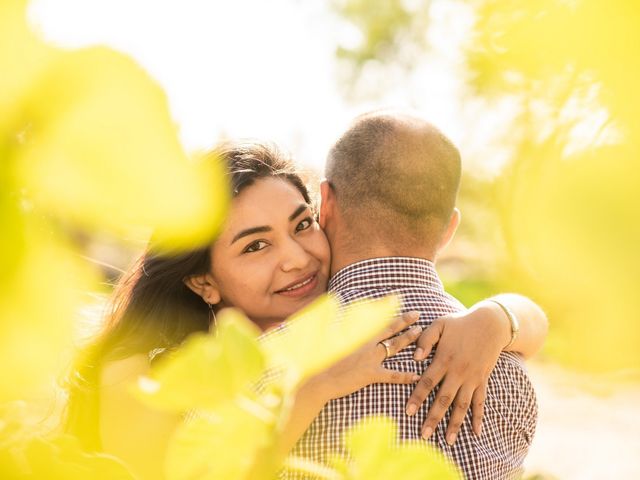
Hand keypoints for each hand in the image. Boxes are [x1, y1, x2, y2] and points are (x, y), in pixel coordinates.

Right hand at [309, 311, 422, 401]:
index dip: (388, 308)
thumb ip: (334, 323)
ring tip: (421, 334)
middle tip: (418, 315)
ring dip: (409, 339)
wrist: (317, 378)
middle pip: (390, 329)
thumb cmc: (319, 358)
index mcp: (356, 333)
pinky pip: (392, 375)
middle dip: (405, 321)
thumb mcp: (325, 336)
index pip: (375, 317)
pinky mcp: (371, 374)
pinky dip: (406, 376)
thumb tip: (332, 306)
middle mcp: (366, 343)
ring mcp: (370, 358)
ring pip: (394, 346)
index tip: (398, 298)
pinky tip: (417, 375)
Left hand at [405, 302, 510, 444]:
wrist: (491, 324)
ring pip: (462, 405)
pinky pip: (480, 402)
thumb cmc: (460, 323)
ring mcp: (471, 378)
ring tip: (448, 441)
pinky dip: (478, 417)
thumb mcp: (440, 324)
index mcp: (444, 359)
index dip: (417, 398)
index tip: (408, 412)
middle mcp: (458, 372)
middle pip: (443, 399)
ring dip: (455, 424)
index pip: (427, 382)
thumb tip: (415, 357)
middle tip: (424, 435)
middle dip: (433, 418)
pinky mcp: (482, 380)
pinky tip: (476, 433)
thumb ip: (425, 339)